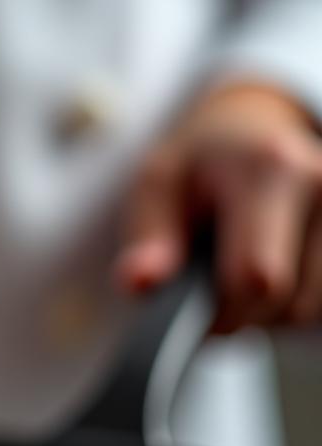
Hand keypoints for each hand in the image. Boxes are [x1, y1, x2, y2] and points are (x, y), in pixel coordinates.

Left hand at [115, 83, 321, 330]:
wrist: (250, 132)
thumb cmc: (199, 164)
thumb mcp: (157, 186)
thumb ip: (148, 236)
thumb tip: (141, 282)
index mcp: (271, 170)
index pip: (257, 278)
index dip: (222, 313)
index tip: (195, 311)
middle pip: (289, 304)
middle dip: (244, 313)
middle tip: (214, 284)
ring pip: (311, 312)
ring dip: (272, 312)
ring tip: (245, 271)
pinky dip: (296, 304)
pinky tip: (279, 272)